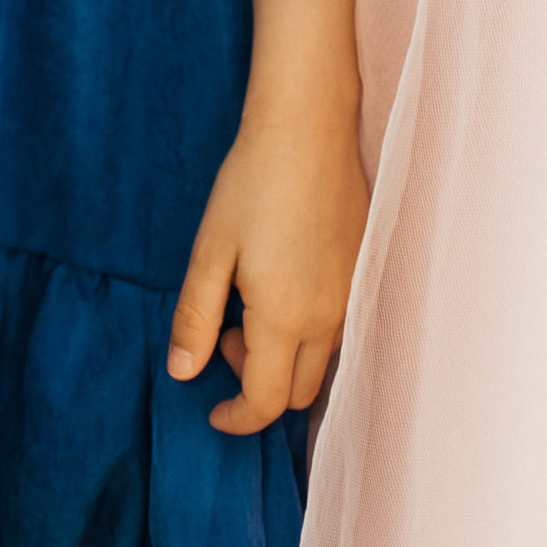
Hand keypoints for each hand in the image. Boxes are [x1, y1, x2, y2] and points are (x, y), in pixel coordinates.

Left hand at [169, 90, 368, 433]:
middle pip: (300, 394)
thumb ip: (195, 317)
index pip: (267, 403)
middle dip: (258, 385)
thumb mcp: (211, 250)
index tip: (211, 411)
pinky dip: (307, 334)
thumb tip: (183, 373)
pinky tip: (282, 283)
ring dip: (285, 359)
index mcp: (286, 319)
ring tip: (249, 302)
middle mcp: (328, 318)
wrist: (308, 126)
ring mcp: (351, 295)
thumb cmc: (252, 183)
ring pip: (322, 362)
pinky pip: (339, 329)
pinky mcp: (363, 271)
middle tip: (224, 333)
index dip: (237, 420)